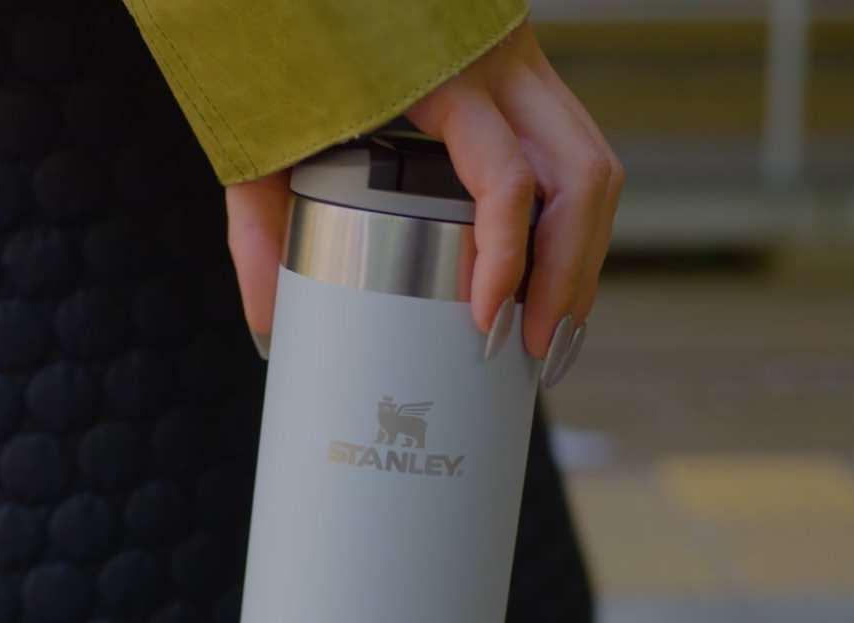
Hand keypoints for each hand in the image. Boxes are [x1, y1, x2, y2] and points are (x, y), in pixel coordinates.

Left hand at [226, 24, 623, 384]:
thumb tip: (268, 324)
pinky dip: (577, 225)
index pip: (505, 175)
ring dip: (584, 256)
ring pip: (594, 169)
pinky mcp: (528, 87)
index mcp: (444, 79)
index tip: (487, 320)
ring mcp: (524, 74)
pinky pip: (577, 158)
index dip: (507, 258)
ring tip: (555, 330)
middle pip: (579, 178)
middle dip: (569, 275)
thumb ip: (258, 225)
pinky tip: (555, 281)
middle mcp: (501, 70)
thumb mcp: (269, 135)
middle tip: (536, 346)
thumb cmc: (294, 45)